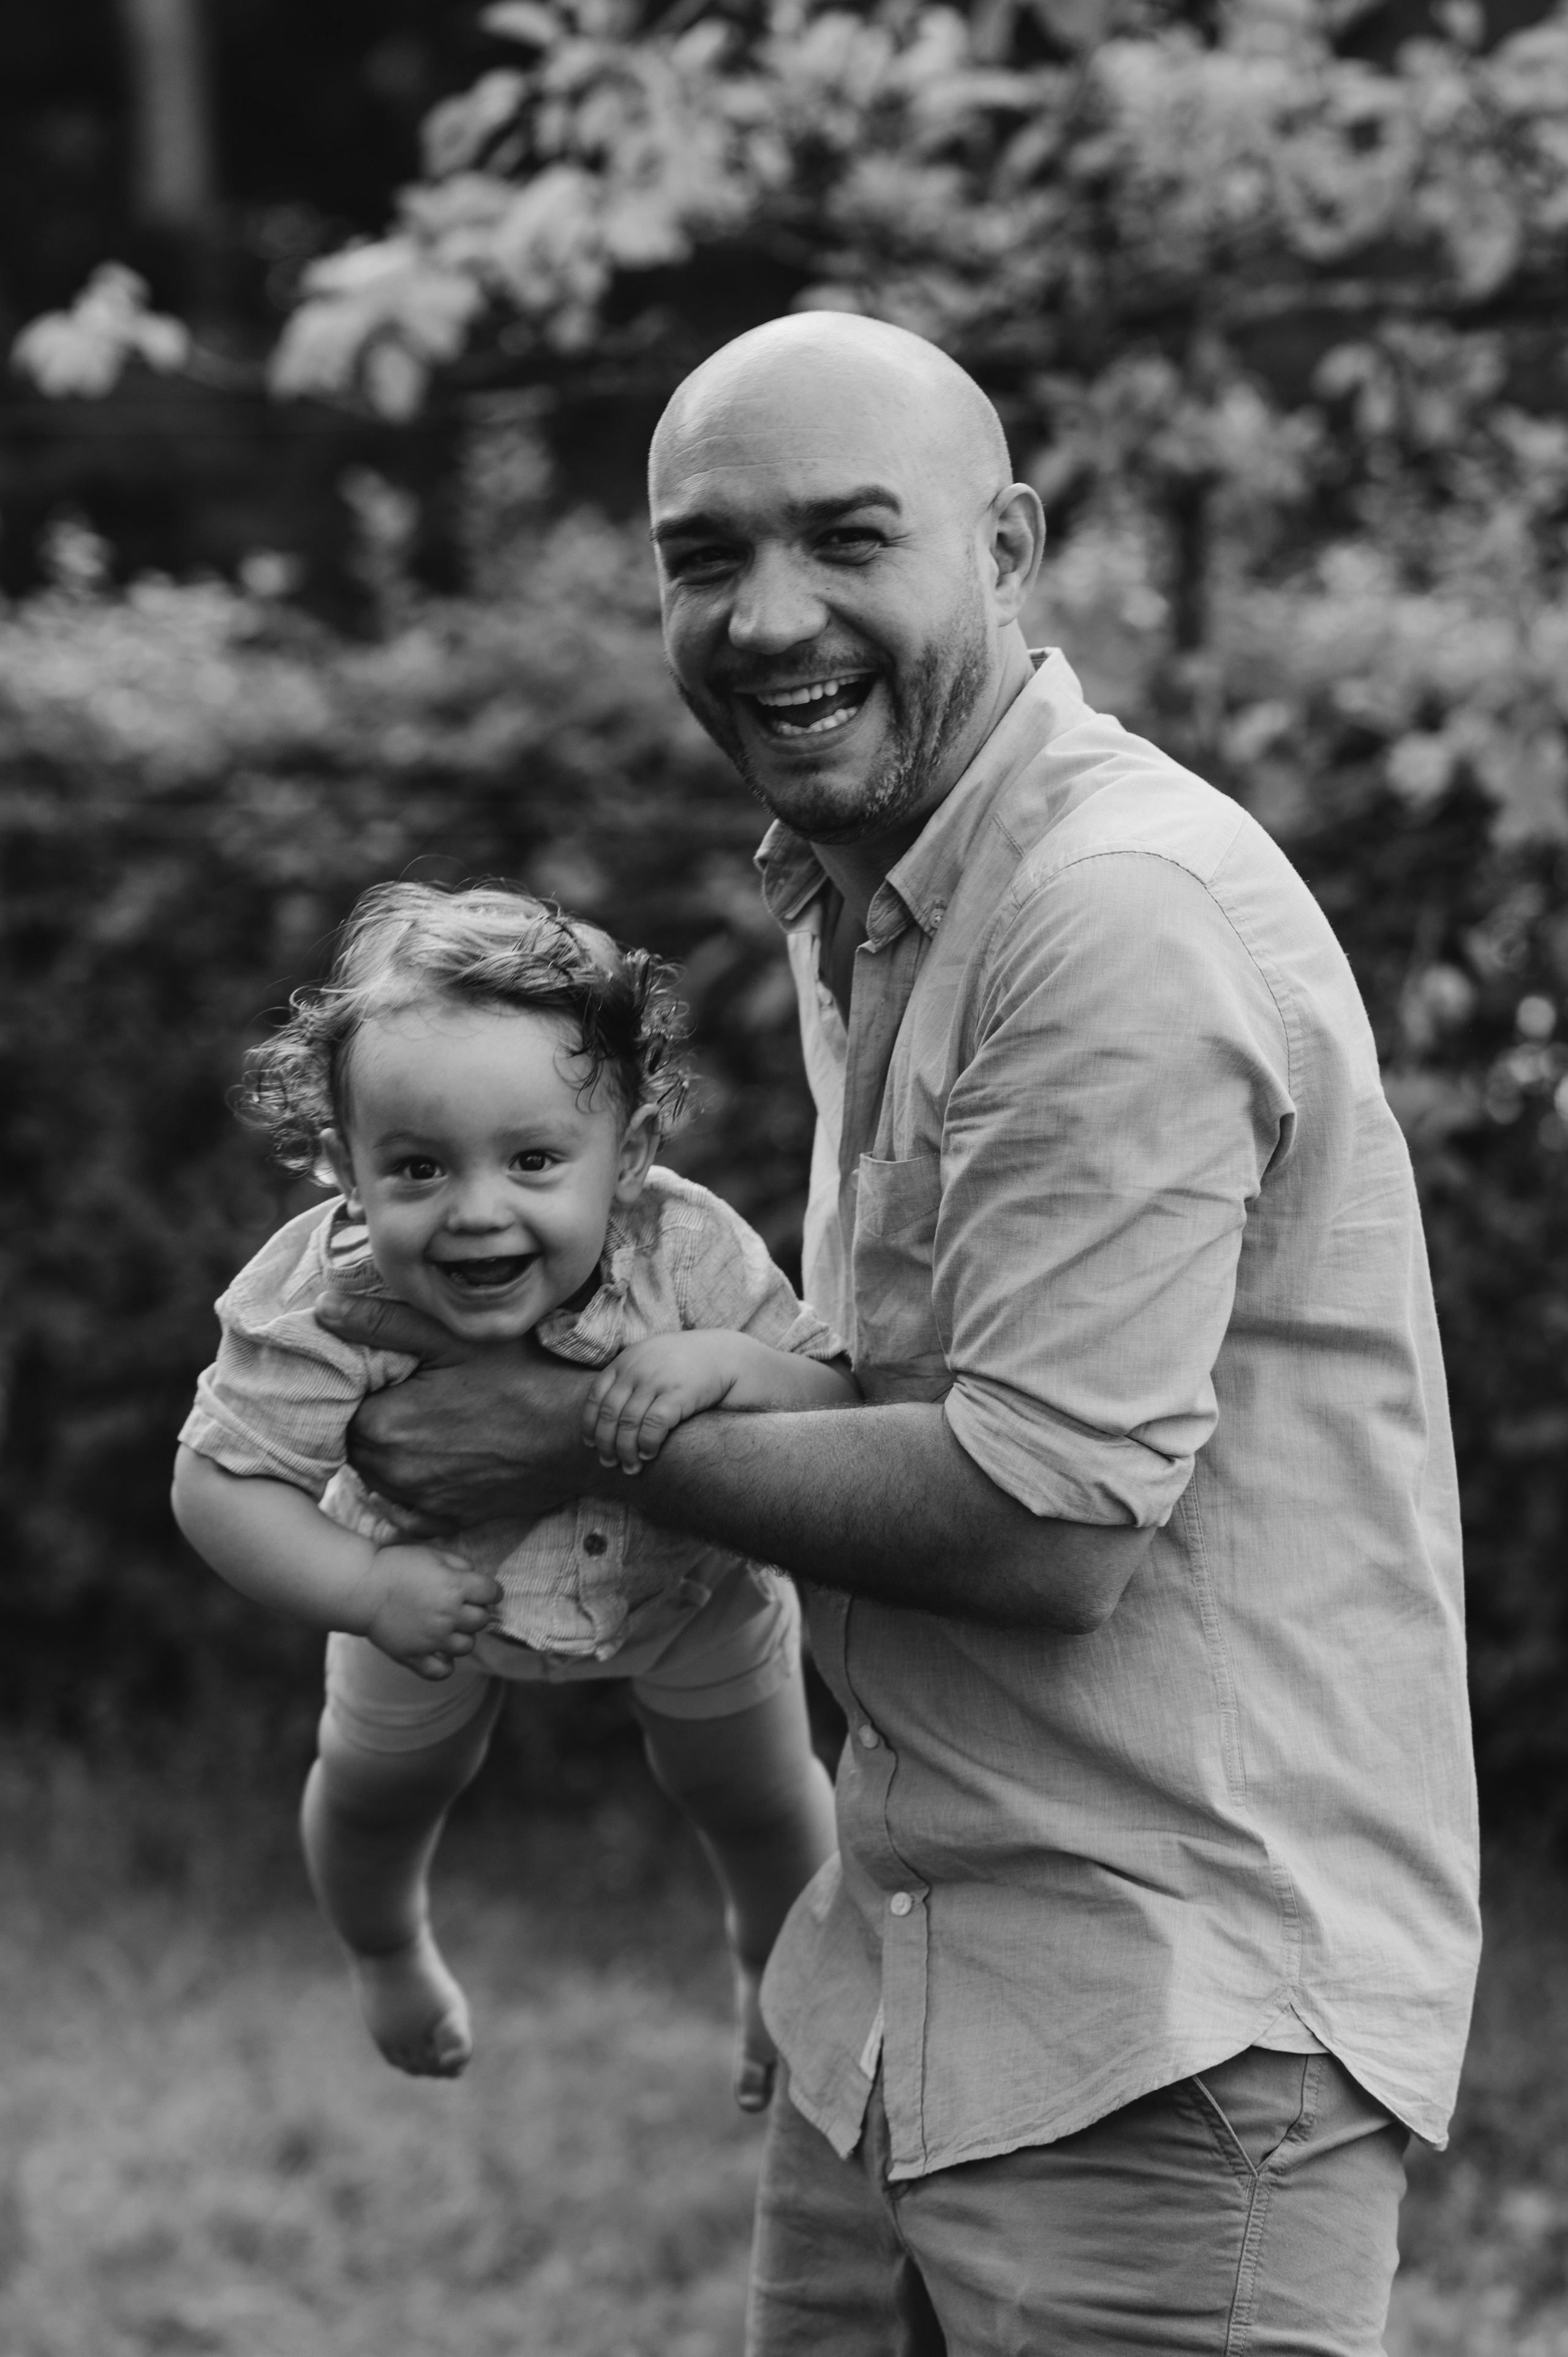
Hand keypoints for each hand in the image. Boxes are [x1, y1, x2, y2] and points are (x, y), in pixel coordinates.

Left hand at [315, 1290, 597, 1528]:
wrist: (581, 1436)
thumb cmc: (521, 1377)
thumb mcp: (451, 1338)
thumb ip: (380, 1322)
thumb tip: (321, 1308)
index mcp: (383, 1425)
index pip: (338, 1404)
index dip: (359, 1383)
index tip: (386, 1368)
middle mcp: (393, 1473)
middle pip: (355, 1439)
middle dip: (372, 1414)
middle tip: (409, 1386)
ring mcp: (421, 1499)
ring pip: (380, 1469)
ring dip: (393, 1445)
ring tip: (431, 1414)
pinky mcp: (448, 1516)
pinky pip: (411, 1498)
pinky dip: (418, 1476)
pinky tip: (448, 1449)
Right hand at [358, 1541, 501, 1680]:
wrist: (361, 1587)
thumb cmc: (397, 1565)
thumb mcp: (433, 1554)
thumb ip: (460, 1565)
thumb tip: (476, 1579)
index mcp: (455, 1587)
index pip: (493, 1593)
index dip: (489, 1590)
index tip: (481, 1589)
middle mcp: (448, 1615)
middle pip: (482, 1620)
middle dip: (476, 1611)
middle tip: (460, 1605)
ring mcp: (432, 1639)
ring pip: (467, 1646)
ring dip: (462, 1636)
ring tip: (447, 1626)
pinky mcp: (414, 1656)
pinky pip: (441, 1671)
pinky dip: (445, 1664)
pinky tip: (440, 1651)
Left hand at [583, 1333, 740, 1474]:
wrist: (725, 1355)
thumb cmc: (686, 1362)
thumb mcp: (651, 1358)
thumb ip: (630, 1376)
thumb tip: (607, 1410)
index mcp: (626, 1361)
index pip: (595, 1396)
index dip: (590, 1424)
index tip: (591, 1444)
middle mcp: (637, 1370)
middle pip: (609, 1414)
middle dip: (606, 1443)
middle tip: (608, 1462)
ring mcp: (657, 1381)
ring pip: (628, 1424)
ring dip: (625, 1451)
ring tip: (629, 1467)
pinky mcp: (678, 1394)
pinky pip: (653, 1426)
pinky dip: (647, 1444)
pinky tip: (649, 1455)